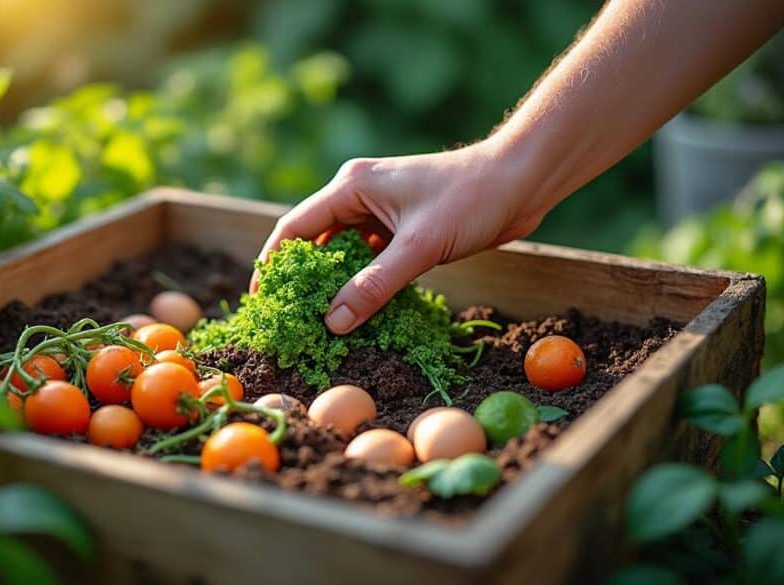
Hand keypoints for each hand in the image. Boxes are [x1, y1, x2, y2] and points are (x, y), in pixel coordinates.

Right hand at [251, 138, 548, 334]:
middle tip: (290, 317)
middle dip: (302, 278)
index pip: (295, 228)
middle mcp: (358, 194)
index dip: (272, 264)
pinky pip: (370, 257)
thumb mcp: (418, 247)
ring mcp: (381, 210)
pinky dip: (362, 280)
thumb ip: (374, 285)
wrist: (522, 180)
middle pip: (314, 241)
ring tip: (320, 320)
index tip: (261, 299)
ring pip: (343, 252)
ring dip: (334, 282)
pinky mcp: (402, 226)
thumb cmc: (470, 199)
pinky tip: (360, 308)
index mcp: (351, 186)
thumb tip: (333, 322)